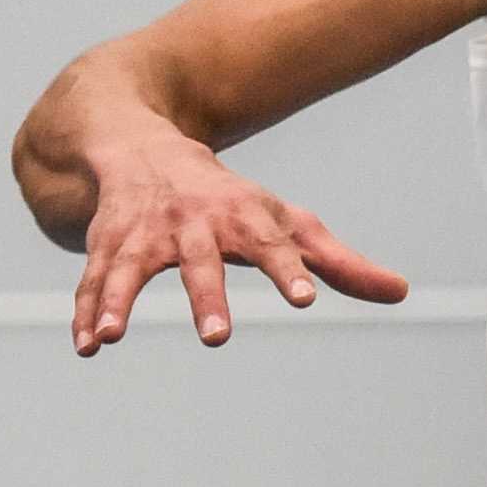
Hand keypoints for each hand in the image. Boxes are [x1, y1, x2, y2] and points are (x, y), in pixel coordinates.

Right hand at [68, 127, 407, 355]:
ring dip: (119, 301)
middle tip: (217, 338)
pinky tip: (86, 344)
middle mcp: (191, 222)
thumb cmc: (226, 197)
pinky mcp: (107, 245)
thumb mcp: (283, 221)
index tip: (305, 299)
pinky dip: (87, 311)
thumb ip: (338, 262)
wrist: (140, 143)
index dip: (289, 270)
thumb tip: (400, 291)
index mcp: (241, 216)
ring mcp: (144, 232)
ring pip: (131, 268)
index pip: (272, 243)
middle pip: (200, 260)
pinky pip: (95, 279)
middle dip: (206, 296)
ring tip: (112, 337)